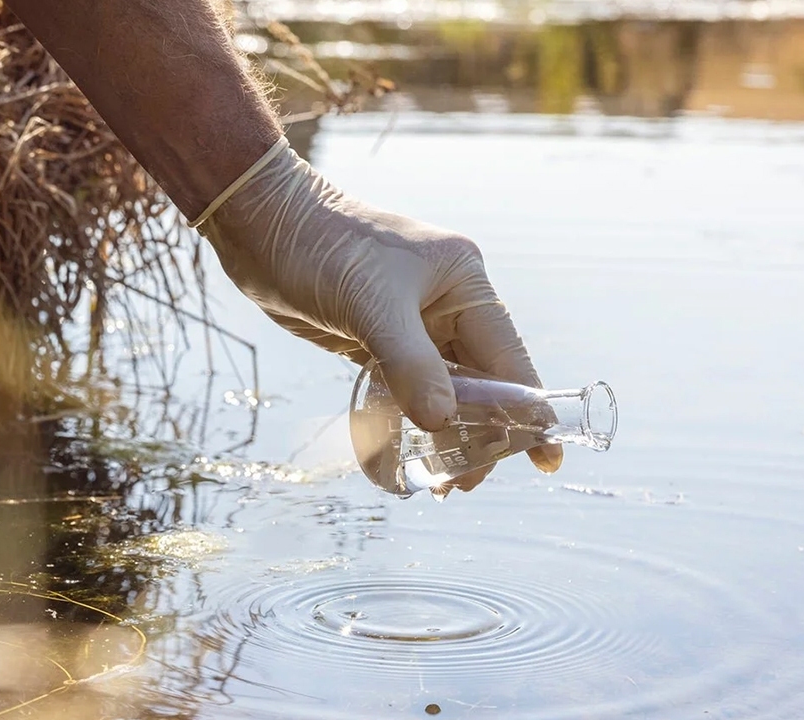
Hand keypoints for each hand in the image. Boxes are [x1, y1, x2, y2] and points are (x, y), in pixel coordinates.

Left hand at [199, 141, 561, 485]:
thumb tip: (443, 423)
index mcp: (464, 283)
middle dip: (479, 433)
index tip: (544, 458)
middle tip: (462, 483)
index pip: (508, 358)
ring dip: (444, 434)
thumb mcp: (370, 305)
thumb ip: (410, 365)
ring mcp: (413, 323)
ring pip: (444, 390)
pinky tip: (409, 453)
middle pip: (481, 382)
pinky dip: (410, 420)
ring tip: (439, 482)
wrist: (260, 224)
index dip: (526, 410)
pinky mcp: (378, 340)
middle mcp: (447, 304)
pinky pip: (407, 389)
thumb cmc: (320, 247)